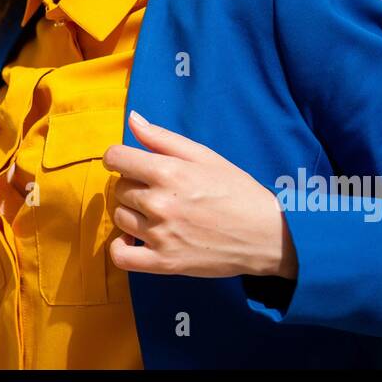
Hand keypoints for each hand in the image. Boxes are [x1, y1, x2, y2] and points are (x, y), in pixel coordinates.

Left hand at [103, 110, 298, 280]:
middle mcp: (159, 202)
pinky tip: (134, 240)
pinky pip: (121, 256)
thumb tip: (133, 119)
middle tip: (157, 189)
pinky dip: (120, 247)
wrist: (266, 235)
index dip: (118, 158)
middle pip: (119, 188)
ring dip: (131, 213)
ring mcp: (160, 235)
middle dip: (133, 184)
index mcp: (168, 171)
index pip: (116, 157)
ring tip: (154, 213)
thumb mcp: (204, 156)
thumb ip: (163, 138)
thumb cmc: (237, 191)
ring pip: (120, 217)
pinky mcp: (163, 263)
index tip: (127, 163)